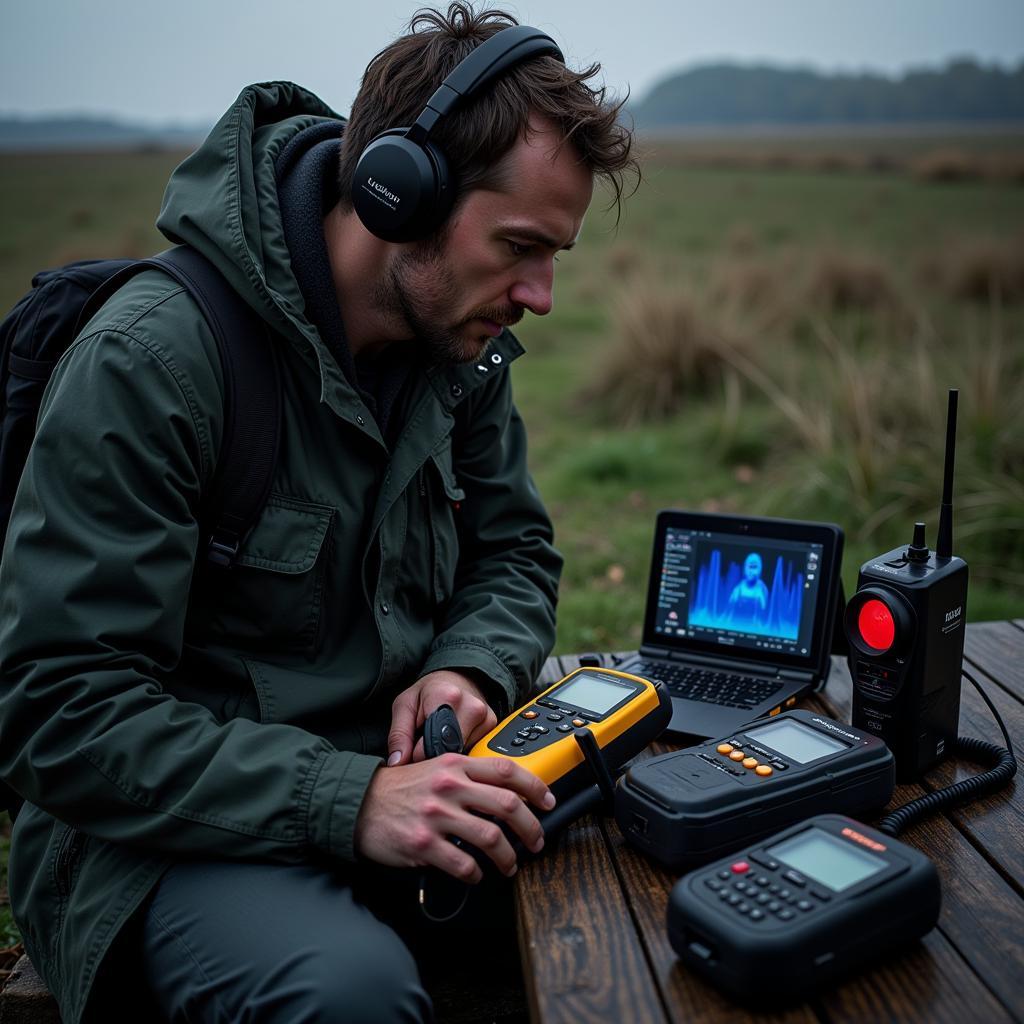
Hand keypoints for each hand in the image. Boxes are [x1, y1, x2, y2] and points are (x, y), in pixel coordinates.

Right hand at [354, 753, 553, 881]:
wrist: (358, 803)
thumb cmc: (399, 788)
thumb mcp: (435, 767)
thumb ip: (466, 775)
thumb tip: (502, 792)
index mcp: (455, 764)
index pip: (506, 770)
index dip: (534, 786)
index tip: (548, 801)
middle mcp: (449, 786)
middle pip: (507, 804)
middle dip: (530, 827)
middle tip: (536, 841)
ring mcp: (437, 815)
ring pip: (491, 837)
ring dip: (508, 857)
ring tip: (509, 865)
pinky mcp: (424, 844)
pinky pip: (463, 864)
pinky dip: (476, 874)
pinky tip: (476, 874)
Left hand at [387, 670, 498, 765]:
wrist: (456, 676)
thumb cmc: (427, 692)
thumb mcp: (404, 705)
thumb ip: (398, 735)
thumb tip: (397, 764)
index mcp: (446, 698)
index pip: (430, 748)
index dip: (417, 755)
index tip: (413, 748)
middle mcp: (471, 706)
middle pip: (449, 752)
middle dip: (433, 754)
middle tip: (425, 741)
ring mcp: (485, 715)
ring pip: (462, 754)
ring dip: (448, 751)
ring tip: (442, 734)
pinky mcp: (492, 724)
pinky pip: (474, 749)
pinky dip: (461, 747)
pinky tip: (455, 734)